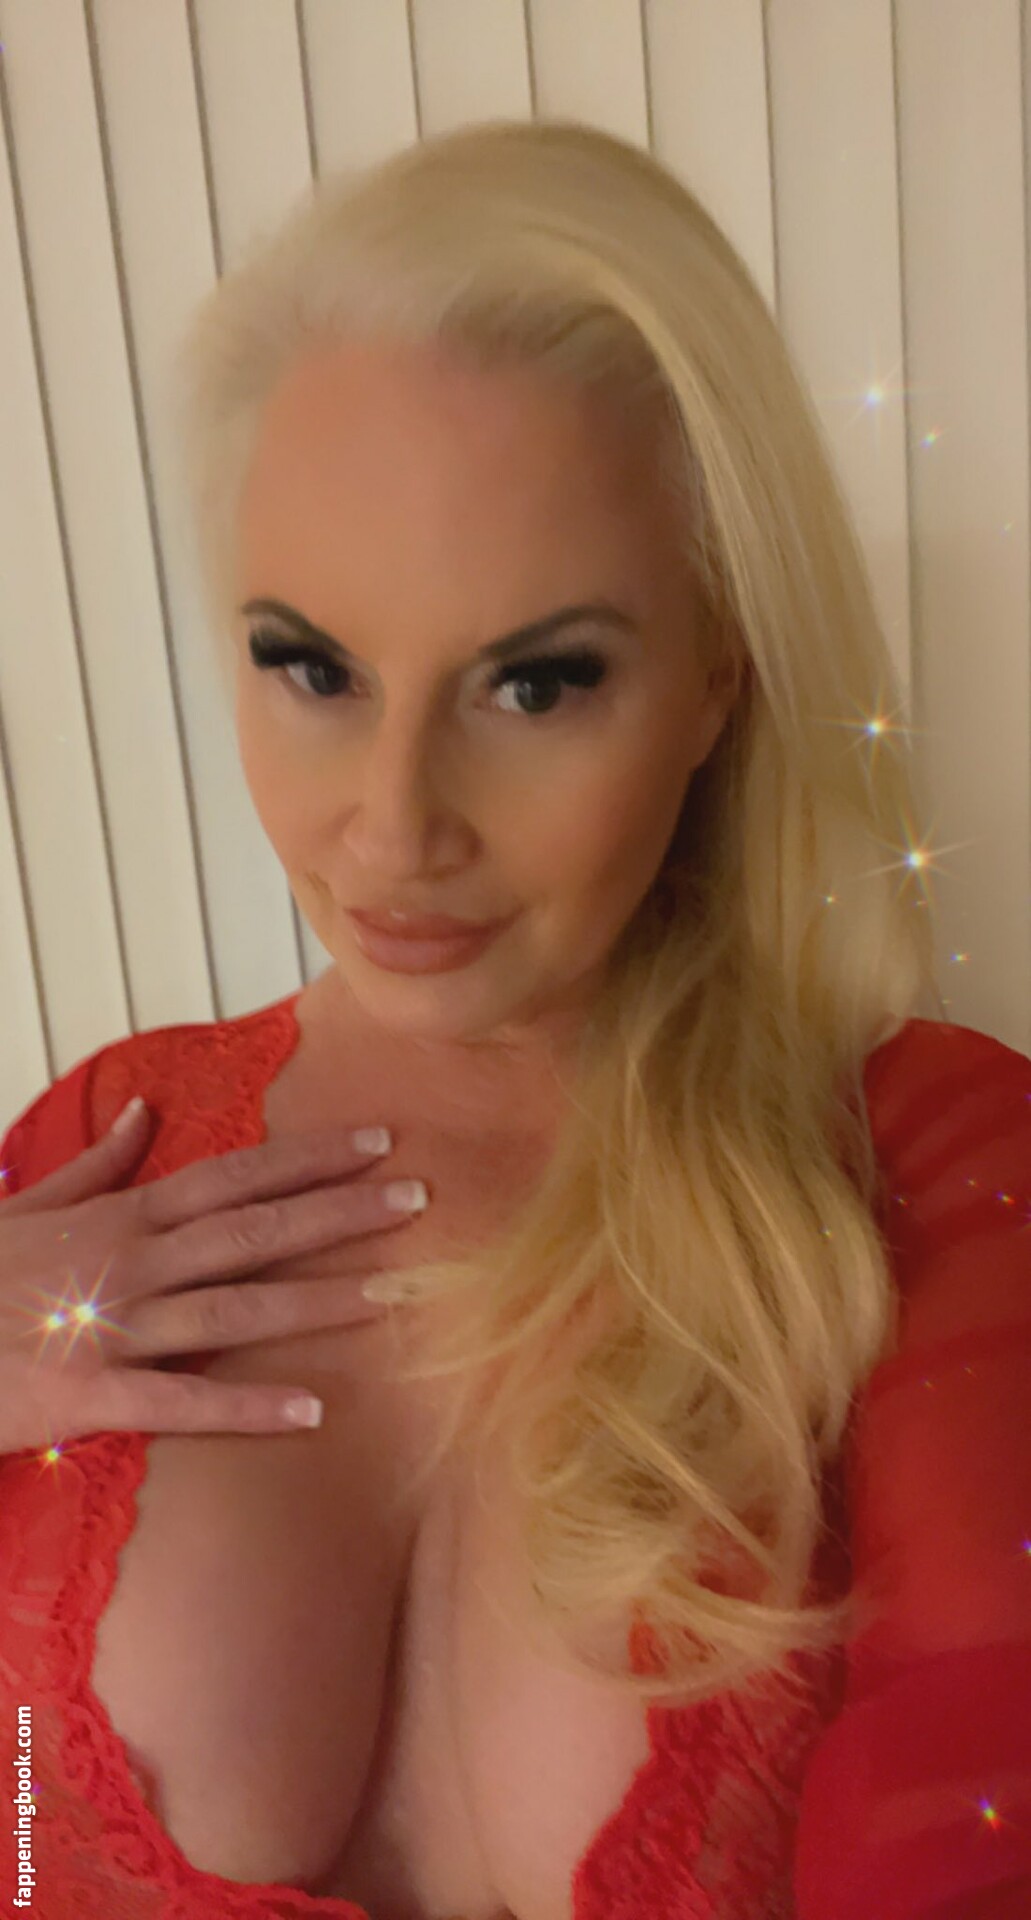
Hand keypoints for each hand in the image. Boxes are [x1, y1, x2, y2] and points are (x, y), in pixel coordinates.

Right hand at [0, 1100, 427, 1450]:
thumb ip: (100, 1162)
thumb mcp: (30, 1201)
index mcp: (122, 1215)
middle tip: (419, 1198)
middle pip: (255, 1229)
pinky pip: (182, 1401)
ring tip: (397, 1297)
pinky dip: (249, 1407)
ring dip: (321, 1300)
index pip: (235, 1174)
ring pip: (237, 1307)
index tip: (375, 1141)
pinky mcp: (91, 1395)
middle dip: (341, 1212)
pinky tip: (314, 1412)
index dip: (310, 1157)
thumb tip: (148, 1110)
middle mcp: (132, 1262)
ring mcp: (114, 1327)